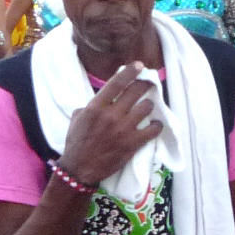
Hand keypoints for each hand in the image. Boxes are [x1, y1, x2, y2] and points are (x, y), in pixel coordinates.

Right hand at [58, 64, 163, 186]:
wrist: (80, 168)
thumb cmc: (77, 142)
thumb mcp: (78, 119)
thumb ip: (91, 106)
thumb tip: (104, 97)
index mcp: (95, 107)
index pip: (116, 84)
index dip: (130, 72)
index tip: (139, 65)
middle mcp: (111, 115)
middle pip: (136, 92)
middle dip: (145, 85)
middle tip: (148, 84)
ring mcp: (124, 129)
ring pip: (147, 107)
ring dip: (149, 106)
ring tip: (147, 108)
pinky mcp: (133, 143)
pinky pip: (154, 129)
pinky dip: (157, 126)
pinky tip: (155, 125)